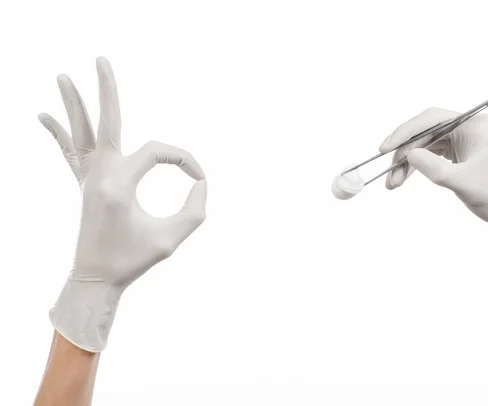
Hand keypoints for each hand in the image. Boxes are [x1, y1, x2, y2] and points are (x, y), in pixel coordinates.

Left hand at [38, 57, 206, 351]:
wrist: (95, 278)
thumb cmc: (132, 260)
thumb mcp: (171, 240)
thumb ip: (194, 211)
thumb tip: (200, 182)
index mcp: (120, 185)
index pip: (159, 153)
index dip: (185, 160)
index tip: (199, 180)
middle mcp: (100, 175)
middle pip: (105, 123)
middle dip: (106, 90)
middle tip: (100, 59)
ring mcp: (88, 179)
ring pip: (80, 133)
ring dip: (73, 105)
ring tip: (62, 76)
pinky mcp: (84, 186)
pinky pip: (70, 153)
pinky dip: (59, 133)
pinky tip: (43, 115)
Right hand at [380, 107, 487, 274]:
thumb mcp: (462, 182)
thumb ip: (433, 167)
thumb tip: (408, 155)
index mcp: (476, 125)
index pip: (432, 119)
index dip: (405, 132)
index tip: (385, 148)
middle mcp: (471, 128)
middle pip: (427, 132)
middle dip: (404, 153)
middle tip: (388, 173)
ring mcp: (467, 141)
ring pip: (427, 145)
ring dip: (408, 162)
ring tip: (393, 183)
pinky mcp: (464, 155)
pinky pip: (434, 155)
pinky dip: (419, 167)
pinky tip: (404, 178)